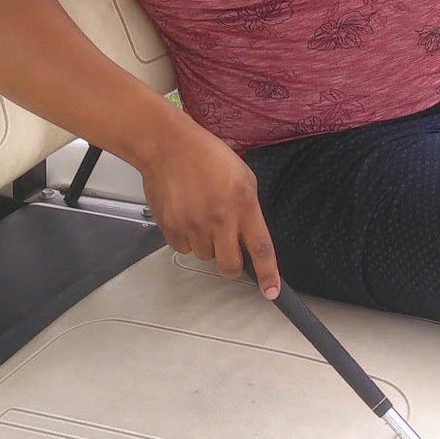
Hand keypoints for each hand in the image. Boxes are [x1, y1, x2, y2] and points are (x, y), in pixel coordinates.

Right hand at [137, 115, 281, 298]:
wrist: (168, 146)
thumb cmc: (206, 156)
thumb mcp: (243, 177)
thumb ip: (249, 209)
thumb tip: (248, 236)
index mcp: (243, 204)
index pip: (260, 249)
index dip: (268, 274)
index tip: (271, 292)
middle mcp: (219, 219)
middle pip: (230, 265)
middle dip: (232, 265)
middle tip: (228, 250)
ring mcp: (193, 225)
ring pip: (206, 256)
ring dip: (207, 245)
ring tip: (202, 216)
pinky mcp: (171, 227)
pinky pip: (183, 248)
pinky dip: (186, 238)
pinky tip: (186, 214)